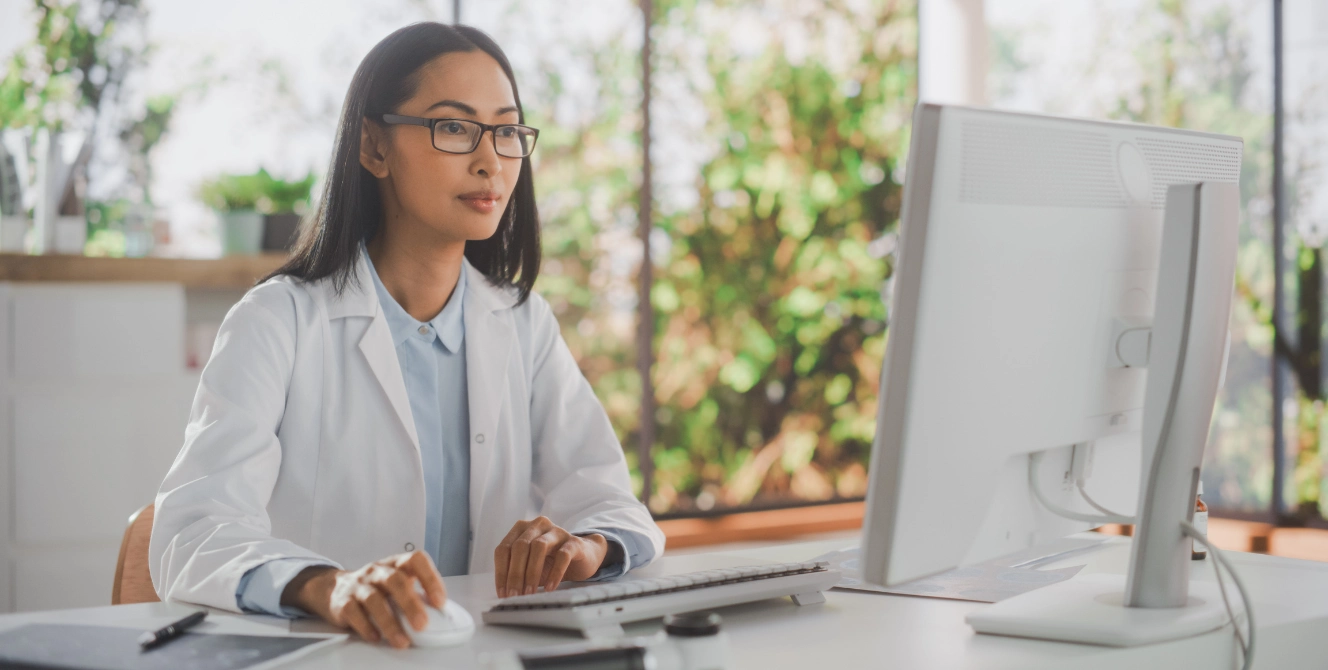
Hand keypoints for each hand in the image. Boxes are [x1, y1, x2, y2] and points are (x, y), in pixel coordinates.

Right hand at [282, 551, 445, 648]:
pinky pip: (354, 613)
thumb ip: (416, 596)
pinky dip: (366, 627)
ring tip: (402, 641)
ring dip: (390, 622)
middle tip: (422, 624)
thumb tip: (440, 618)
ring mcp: (359, 584)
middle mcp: (377, 571)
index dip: (430, 578)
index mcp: (396, 564)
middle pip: (395, 581)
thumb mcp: (397, 586)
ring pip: (374, 599)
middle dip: (410, 603)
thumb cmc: (376, 589)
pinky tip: (376, 637)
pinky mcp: (343, 601)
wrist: (335, 589)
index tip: (440, 601)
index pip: (415, 560)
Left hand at [493, 516, 608, 597]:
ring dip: (531, 572)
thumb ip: (517, 574)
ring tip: (529, 593)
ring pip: (539, 547)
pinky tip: (549, 588)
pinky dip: (554, 573)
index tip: (502, 593)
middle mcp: (537, 525)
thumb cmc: (551, 562)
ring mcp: (556, 531)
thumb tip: (505, 594)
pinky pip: (562, 555)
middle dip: (515, 574)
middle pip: (519, 546)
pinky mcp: (574, 541)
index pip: (504, 548)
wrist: (583, 556)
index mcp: (521, 529)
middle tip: (514, 595)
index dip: (501, 572)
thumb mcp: (529, 566)